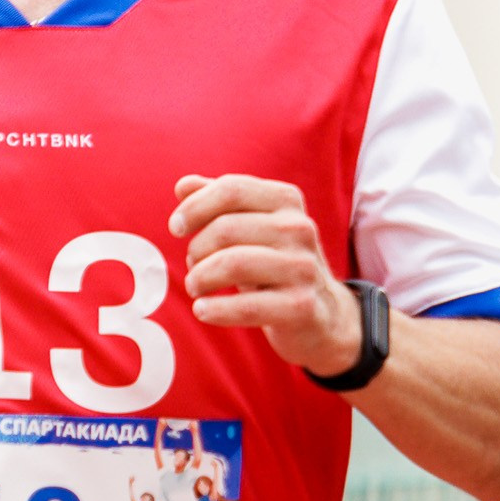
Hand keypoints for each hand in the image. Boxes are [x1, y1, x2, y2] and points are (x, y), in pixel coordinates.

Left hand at [171, 173, 361, 373]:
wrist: (323, 315)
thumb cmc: (275, 265)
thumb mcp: (253, 228)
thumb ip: (221, 203)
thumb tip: (182, 185)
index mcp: (286, 200)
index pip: (231, 189)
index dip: (195, 207)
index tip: (176, 227)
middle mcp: (299, 228)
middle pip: (226, 228)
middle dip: (197, 249)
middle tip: (192, 266)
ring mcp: (302, 268)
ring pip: (233, 263)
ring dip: (200, 278)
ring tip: (195, 287)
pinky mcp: (301, 306)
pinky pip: (246, 306)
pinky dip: (215, 310)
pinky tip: (203, 310)